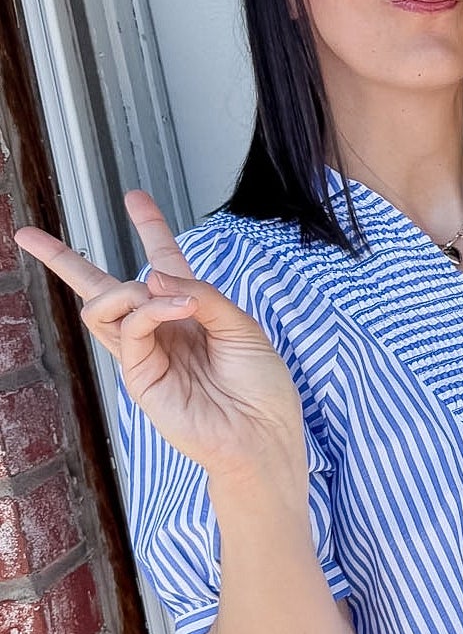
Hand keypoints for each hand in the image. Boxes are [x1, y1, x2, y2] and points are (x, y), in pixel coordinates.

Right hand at [15, 191, 304, 481]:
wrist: (262, 435)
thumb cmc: (260, 386)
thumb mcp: (241, 326)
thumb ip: (200, 293)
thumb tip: (151, 271)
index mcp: (189, 312)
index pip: (162, 262)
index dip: (150, 227)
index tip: (134, 197)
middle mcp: (161, 330)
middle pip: (102, 287)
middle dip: (62, 259)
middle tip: (29, 235)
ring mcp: (145, 353)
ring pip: (102, 304)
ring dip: (130, 288)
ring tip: (166, 295)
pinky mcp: (138, 376)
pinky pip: (128, 328)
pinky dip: (149, 309)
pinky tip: (177, 309)